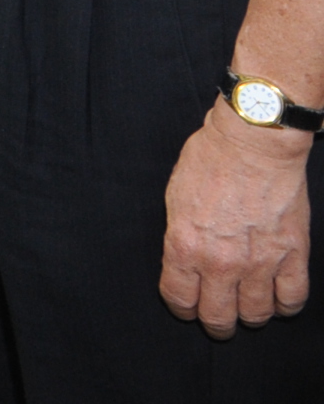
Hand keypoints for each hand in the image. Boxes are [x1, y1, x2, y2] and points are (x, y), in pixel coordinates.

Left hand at [162, 98, 314, 336]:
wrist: (252, 144)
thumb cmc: (208, 161)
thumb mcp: (174, 199)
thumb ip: (180, 238)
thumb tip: (185, 262)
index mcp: (184, 246)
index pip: (179, 298)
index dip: (181, 308)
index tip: (186, 307)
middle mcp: (221, 262)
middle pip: (218, 317)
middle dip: (216, 323)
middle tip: (218, 318)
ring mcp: (259, 262)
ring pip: (257, 314)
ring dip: (250, 315)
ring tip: (247, 307)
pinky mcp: (293, 255)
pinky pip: (292, 298)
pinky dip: (285, 305)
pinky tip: (277, 298)